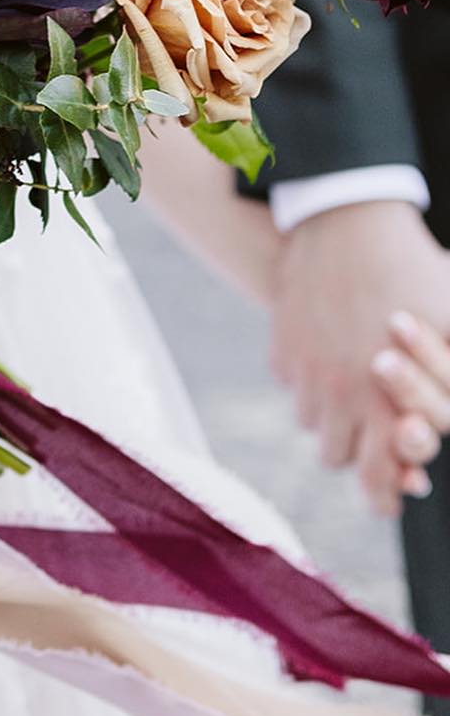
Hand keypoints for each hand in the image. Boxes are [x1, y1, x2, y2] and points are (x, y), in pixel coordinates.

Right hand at [271, 201, 449, 515]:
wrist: (347, 222)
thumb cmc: (416, 275)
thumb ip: (448, 385)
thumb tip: (427, 432)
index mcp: (385, 400)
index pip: (379, 476)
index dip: (386, 494)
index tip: (395, 491)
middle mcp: (336, 393)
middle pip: (337, 456)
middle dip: (360, 453)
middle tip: (379, 437)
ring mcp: (303, 371)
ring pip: (310, 422)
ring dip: (333, 416)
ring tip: (355, 390)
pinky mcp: (282, 348)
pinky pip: (291, 385)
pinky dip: (309, 382)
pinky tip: (332, 353)